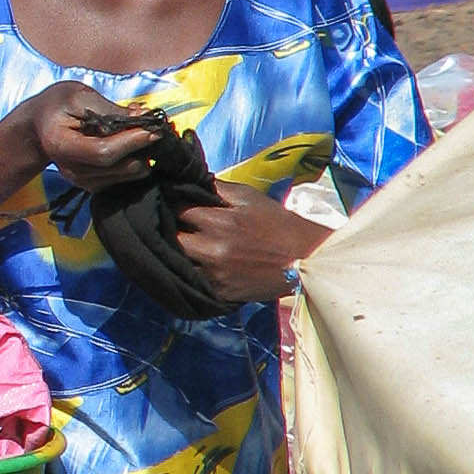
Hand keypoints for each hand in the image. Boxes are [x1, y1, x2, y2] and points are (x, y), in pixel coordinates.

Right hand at [18, 83, 159, 191]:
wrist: (38, 127)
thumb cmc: (56, 106)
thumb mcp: (78, 96)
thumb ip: (109, 108)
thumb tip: (142, 116)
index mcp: (62, 145)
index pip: (102, 152)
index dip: (130, 142)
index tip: (153, 129)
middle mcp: (70, 170)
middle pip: (116, 167)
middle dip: (142, 149)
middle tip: (158, 130)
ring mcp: (81, 181)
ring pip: (123, 176)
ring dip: (141, 157)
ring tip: (147, 135)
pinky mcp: (91, 184)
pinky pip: (121, 179)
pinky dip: (134, 163)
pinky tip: (136, 146)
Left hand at [176, 181, 325, 304]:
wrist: (304, 260)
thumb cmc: (277, 224)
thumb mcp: (250, 197)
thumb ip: (217, 188)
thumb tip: (189, 180)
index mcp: (219, 222)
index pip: (178, 210)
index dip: (173, 205)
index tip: (173, 204)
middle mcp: (212, 249)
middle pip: (171, 238)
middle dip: (169, 230)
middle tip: (172, 225)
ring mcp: (214, 275)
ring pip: (175, 263)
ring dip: (174, 253)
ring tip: (179, 246)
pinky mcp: (218, 293)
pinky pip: (191, 282)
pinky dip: (187, 273)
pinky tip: (191, 265)